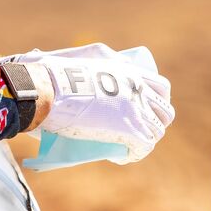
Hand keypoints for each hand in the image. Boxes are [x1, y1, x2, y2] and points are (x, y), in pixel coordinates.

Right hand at [26, 46, 174, 162]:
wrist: (46, 88)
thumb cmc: (52, 71)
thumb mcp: (81, 54)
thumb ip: (98, 56)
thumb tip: (105, 67)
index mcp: (128, 71)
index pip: (160, 87)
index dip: (156, 101)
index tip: (146, 109)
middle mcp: (138, 88)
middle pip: (164, 111)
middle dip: (155, 122)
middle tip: (136, 130)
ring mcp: (136, 109)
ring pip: (156, 131)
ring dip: (144, 139)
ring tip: (126, 145)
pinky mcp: (129, 129)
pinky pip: (143, 148)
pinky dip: (133, 154)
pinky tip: (119, 156)